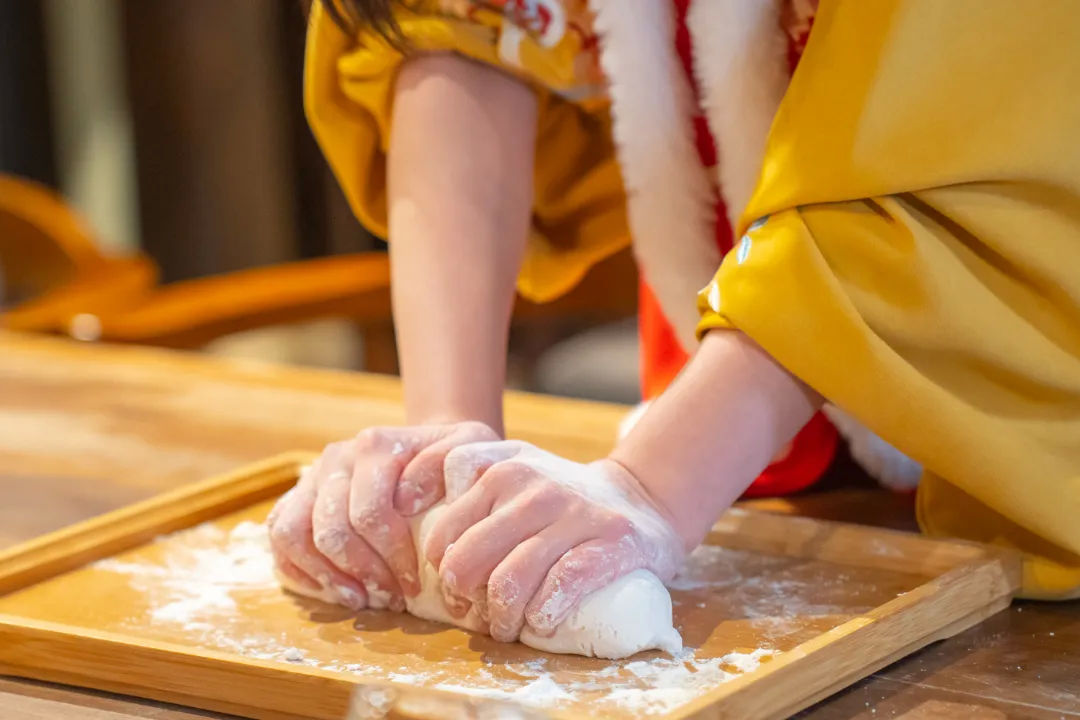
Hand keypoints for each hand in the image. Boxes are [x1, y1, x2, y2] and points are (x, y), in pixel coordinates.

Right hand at [267, 421, 498, 610]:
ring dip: (326, 575)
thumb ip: (447, 464)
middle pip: (331, 530)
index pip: (369, 513)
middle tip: (391, 600)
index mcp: (374, 446)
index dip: (391, 557)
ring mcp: (312, 478)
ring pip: (293, 533)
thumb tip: (407, 498)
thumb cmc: (454, 460)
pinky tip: (335, 590)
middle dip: (362, 573)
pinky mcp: (298, 497)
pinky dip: (299, 569)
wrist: (431, 450)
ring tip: (360, 599)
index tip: (414, 585)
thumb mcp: (469, 448)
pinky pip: (279, 536)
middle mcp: (336, 458)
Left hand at [422, 441, 685, 642]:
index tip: (440, 581)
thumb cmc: (562, 499)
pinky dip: (543, 615)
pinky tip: (541, 622)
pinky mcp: (609, 540)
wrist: (641, 498)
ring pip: (509, 580)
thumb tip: (416, 541)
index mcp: (501, 464)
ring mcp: (571, 510)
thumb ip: (468, 486)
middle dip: (462, 598)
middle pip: (467, 558)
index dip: (433, 560)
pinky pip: (560, 587)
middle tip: (471, 614)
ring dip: (501, 619)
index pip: (443, 520)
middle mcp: (532, 481)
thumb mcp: (514, 471)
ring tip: (505, 627)